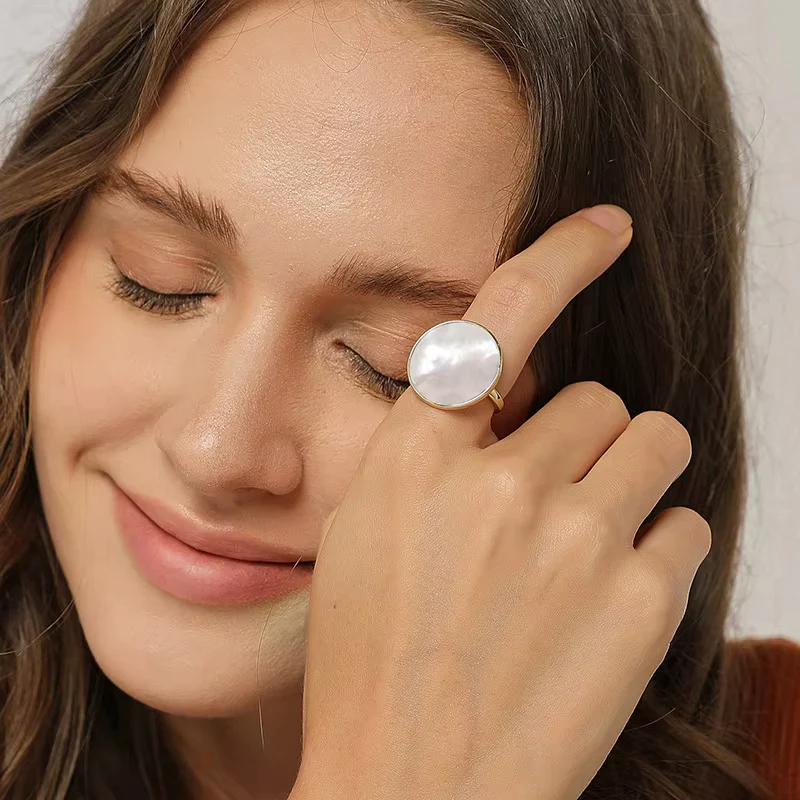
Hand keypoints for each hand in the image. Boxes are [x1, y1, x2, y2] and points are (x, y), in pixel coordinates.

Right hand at [292, 206, 710, 799]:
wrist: (411, 788)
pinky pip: (686, 522)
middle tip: (551, 504)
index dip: (557, 259)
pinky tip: (607, 597)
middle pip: (595, 402)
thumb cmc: (375, 664)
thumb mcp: (366, 536)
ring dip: (629, 478)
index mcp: (416, 462)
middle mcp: (500, 484)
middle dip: (582, 442)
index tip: (606, 228)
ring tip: (587, 542)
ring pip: (653, 443)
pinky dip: (656, 546)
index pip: (495, 320)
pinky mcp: (643, 599)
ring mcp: (578, 539)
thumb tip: (501, 410)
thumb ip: (432, 458)